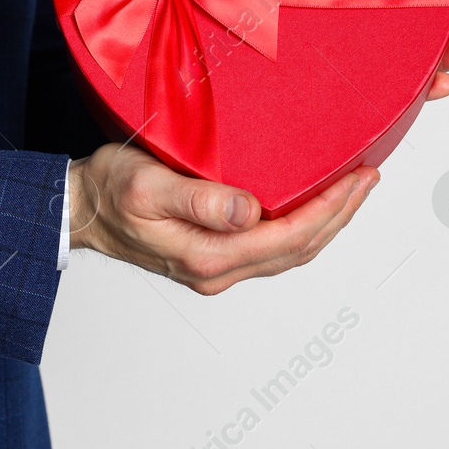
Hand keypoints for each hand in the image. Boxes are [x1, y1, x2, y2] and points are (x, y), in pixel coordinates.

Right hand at [67, 143, 378, 294]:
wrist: (78, 209)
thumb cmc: (107, 191)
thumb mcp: (147, 185)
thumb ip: (199, 201)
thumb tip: (248, 211)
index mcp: (208, 256)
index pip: (289, 237)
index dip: (331, 209)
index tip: (359, 178)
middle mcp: (218, 271)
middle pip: (299, 250)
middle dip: (340, 215)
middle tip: (370, 178)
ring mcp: (216, 269)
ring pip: (289, 253)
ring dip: (326, 223)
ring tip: (353, 189)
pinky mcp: (213, 257)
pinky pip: (272, 249)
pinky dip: (302, 228)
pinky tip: (312, 204)